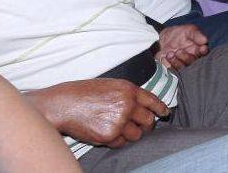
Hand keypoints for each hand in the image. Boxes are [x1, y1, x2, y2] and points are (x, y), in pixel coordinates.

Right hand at [34, 79, 169, 147]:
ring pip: (137, 135)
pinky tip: (106, 131)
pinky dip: (117, 140)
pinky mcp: (109, 136)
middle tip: (139, 125)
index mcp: (127, 89)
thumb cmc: (83, 92)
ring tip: (117, 127)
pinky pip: (121, 143)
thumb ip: (126, 94)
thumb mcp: (109, 85)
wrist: (63, 103)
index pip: (152, 100)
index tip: (164, 113)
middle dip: (146, 124)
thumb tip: (142, 105)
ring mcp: (119, 121)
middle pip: (148, 121)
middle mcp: (126, 105)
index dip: (160, 108)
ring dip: (130, 133)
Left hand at [155, 24, 208, 70]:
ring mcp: (182, 64)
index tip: (201, 48)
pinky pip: (171, 69)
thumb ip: (196, 35)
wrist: (165, 37)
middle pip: (192, 63)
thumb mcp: (189, 30)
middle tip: (178, 51)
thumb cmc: (180, 34)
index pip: (203, 53)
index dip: (203, 52)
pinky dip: (167, 64)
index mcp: (198, 50)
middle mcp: (191, 59)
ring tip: (170, 53)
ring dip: (176, 62)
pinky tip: (164, 57)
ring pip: (182, 68)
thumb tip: (205, 40)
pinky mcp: (172, 67)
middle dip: (186, 57)